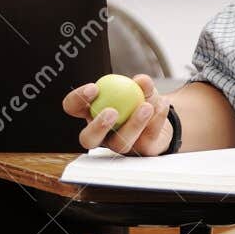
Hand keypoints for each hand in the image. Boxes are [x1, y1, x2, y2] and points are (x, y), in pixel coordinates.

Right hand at [61, 74, 177, 154]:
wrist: (160, 116)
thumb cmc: (140, 99)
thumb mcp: (141, 87)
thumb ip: (141, 84)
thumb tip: (141, 81)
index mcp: (91, 112)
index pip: (73, 107)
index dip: (77, 100)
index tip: (93, 88)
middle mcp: (101, 134)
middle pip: (88, 139)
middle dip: (97, 127)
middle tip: (111, 112)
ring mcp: (119, 145)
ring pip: (120, 144)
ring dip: (133, 124)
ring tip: (147, 107)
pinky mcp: (140, 152)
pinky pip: (146, 140)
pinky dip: (156, 121)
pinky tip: (162, 106)